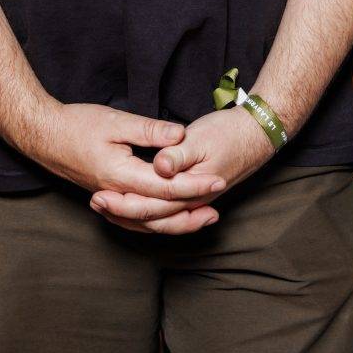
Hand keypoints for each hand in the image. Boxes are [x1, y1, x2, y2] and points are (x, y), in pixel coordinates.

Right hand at [22, 102, 224, 216]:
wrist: (43, 135)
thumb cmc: (76, 124)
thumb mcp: (116, 121)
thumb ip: (149, 130)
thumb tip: (181, 134)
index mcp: (121, 175)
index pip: (166, 187)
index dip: (194, 185)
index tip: (218, 180)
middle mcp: (117, 194)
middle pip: (161, 212)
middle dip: (193, 206)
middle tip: (220, 199)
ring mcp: (111, 198)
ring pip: (149, 221)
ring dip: (178, 220)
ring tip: (203, 216)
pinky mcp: (108, 197)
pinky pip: (136, 219)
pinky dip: (157, 220)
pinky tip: (171, 215)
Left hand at [92, 107, 273, 234]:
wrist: (258, 134)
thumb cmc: (229, 133)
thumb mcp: (201, 138)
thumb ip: (178, 154)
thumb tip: (159, 166)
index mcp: (191, 189)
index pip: (152, 206)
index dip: (123, 203)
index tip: (99, 195)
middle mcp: (193, 202)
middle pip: (152, 218)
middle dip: (121, 212)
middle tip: (94, 202)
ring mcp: (195, 201)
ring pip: (159, 220)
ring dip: (131, 215)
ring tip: (105, 206)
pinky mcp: (194, 194)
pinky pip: (167, 213)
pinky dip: (146, 213)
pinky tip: (131, 205)